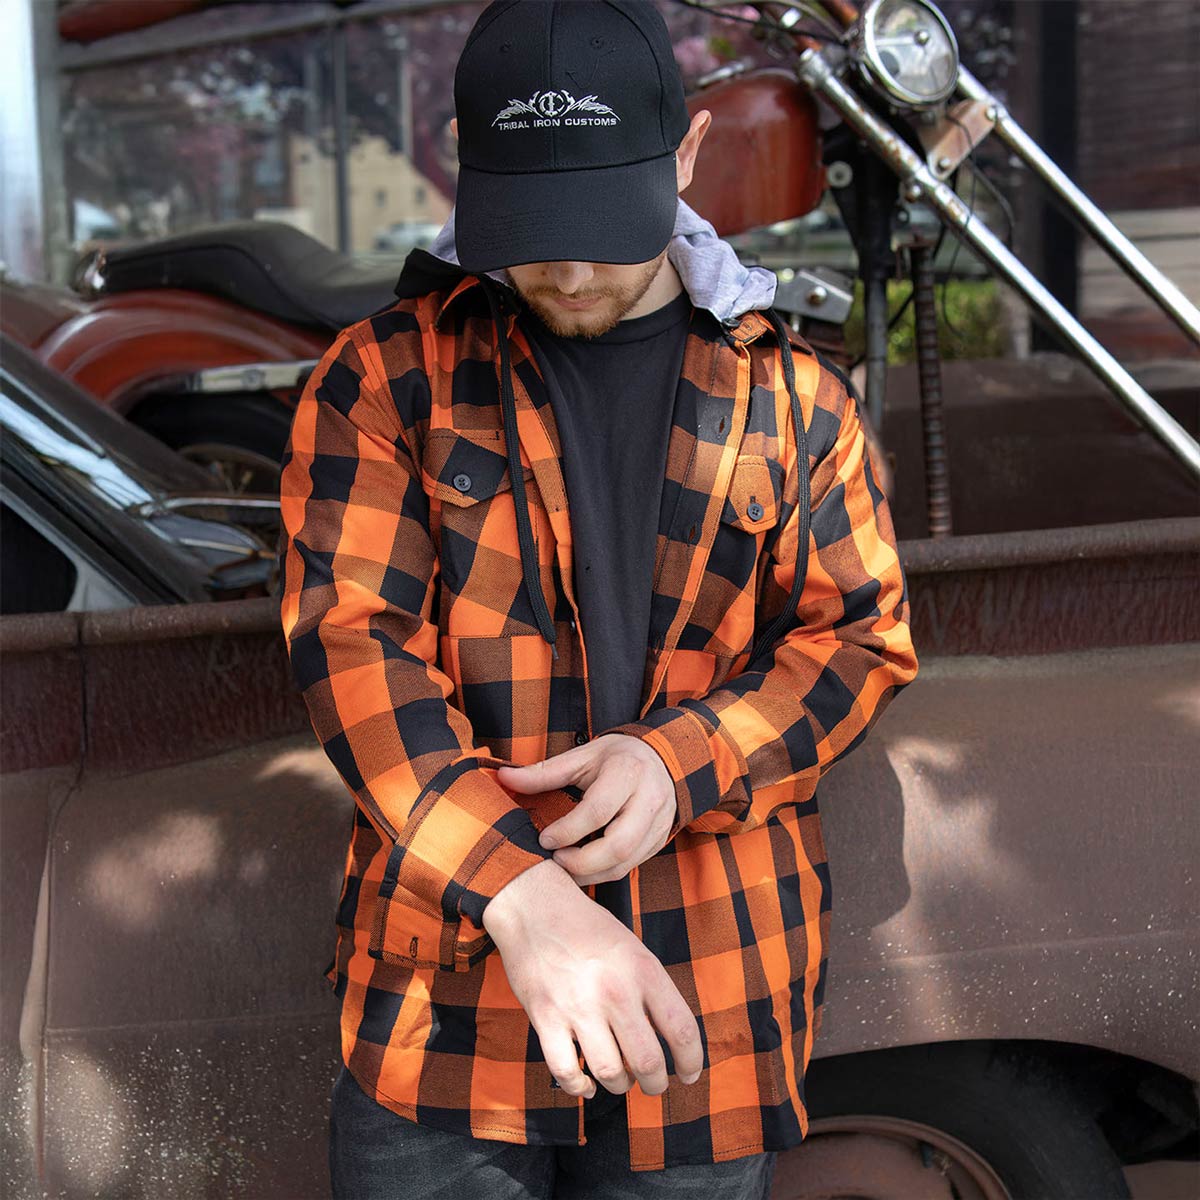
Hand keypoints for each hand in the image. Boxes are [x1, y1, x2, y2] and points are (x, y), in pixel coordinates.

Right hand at [482, 859, 702, 1097]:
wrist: (534, 906)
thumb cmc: (588, 928)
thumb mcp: (633, 948)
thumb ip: (651, 990)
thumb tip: (668, 1038)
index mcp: (644, 970)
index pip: (681, 1029)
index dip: (691, 1061)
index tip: (689, 1075)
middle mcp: (615, 991)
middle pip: (649, 1062)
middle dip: (656, 1084)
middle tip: (654, 1084)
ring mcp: (579, 1007)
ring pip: (611, 1073)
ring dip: (620, 1086)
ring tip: (621, 1079)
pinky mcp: (546, 1018)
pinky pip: (567, 1072)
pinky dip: (579, 1088)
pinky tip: (586, 1085)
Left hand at [497, 734, 676, 884]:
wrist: (662, 758)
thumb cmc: (616, 757)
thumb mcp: (582, 757)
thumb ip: (544, 772)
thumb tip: (503, 777)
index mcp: (628, 772)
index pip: (598, 811)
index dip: (567, 831)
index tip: (544, 839)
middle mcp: (649, 798)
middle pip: (618, 845)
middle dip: (581, 862)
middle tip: (555, 860)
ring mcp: (659, 822)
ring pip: (626, 863)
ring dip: (591, 874)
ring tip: (565, 868)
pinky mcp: (660, 839)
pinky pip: (631, 866)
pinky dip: (604, 873)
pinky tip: (583, 869)